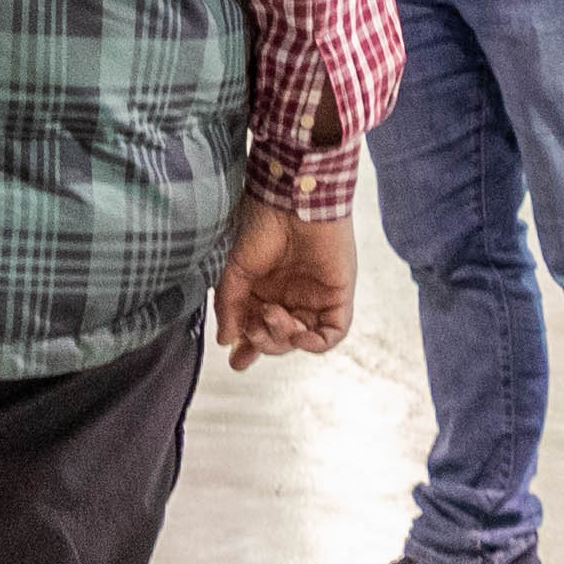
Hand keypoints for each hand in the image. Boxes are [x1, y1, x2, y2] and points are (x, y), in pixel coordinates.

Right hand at [214, 192, 352, 368]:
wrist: (293, 202)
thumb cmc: (262, 227)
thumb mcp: (235, 270)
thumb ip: (229, 306)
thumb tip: (225, 340)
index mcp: (265, 292)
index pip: (258, 329)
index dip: (248, 349)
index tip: (237, 361)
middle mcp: (290, 298)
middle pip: (278, 340)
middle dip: (263, 339)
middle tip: (255, 322)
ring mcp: (315, 299)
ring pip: (301, 339)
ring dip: (284, 338)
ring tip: (274, 314)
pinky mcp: (338, 298)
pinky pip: (331, 335)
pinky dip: (315, 343)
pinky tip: (298, 334)